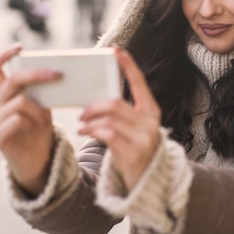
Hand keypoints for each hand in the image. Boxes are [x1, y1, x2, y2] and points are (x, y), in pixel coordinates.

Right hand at [0, 43, 61, 196]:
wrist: (38, 161)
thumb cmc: (40, 130)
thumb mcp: (43, 105)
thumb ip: (42, 89)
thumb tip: (57, 69)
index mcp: (5, 93)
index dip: (3, 54)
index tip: (20, 47)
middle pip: (12, 80)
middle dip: (38, 75)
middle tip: (59, 75)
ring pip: (19, 100)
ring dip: (39, 108)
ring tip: (47, 120)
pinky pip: (16, 119)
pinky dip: (31, 121)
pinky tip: (39, 128)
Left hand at [79, 47, 160, 192]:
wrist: (149, 182)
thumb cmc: (136, 150)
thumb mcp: (135, 129)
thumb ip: (123, 114)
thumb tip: (97, 98)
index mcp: (151, 111)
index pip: (139, 83)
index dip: (128, 65)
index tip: (116, 50)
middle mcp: (150, 122)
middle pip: (115, 103)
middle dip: (93, 106)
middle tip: (82, 112)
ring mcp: (143, 137)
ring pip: (108, 118)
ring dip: (89, 120)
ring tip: (82, 125)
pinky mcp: (133, 152)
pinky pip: (107, 134)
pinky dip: (91, 131)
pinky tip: (85, 133)